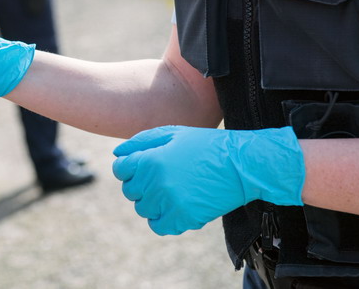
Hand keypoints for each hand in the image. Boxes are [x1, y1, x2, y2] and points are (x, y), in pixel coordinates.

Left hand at [111, 125, 304, 235]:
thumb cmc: (205, 145)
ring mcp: (170, 203)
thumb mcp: (172, 133)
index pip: (120, 169)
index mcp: (151, 160)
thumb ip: (140, 142)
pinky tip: (174, 205)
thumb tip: (116, 154)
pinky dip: (162, 218)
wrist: (241, 165)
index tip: (144, 166)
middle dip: (140, 183)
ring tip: (172, 189)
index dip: (129, 166)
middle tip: (162, 176)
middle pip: (130, 190)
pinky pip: (158, 226)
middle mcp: (156, 183)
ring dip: (152, 201)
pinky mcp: (184, 219)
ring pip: (142, 209)